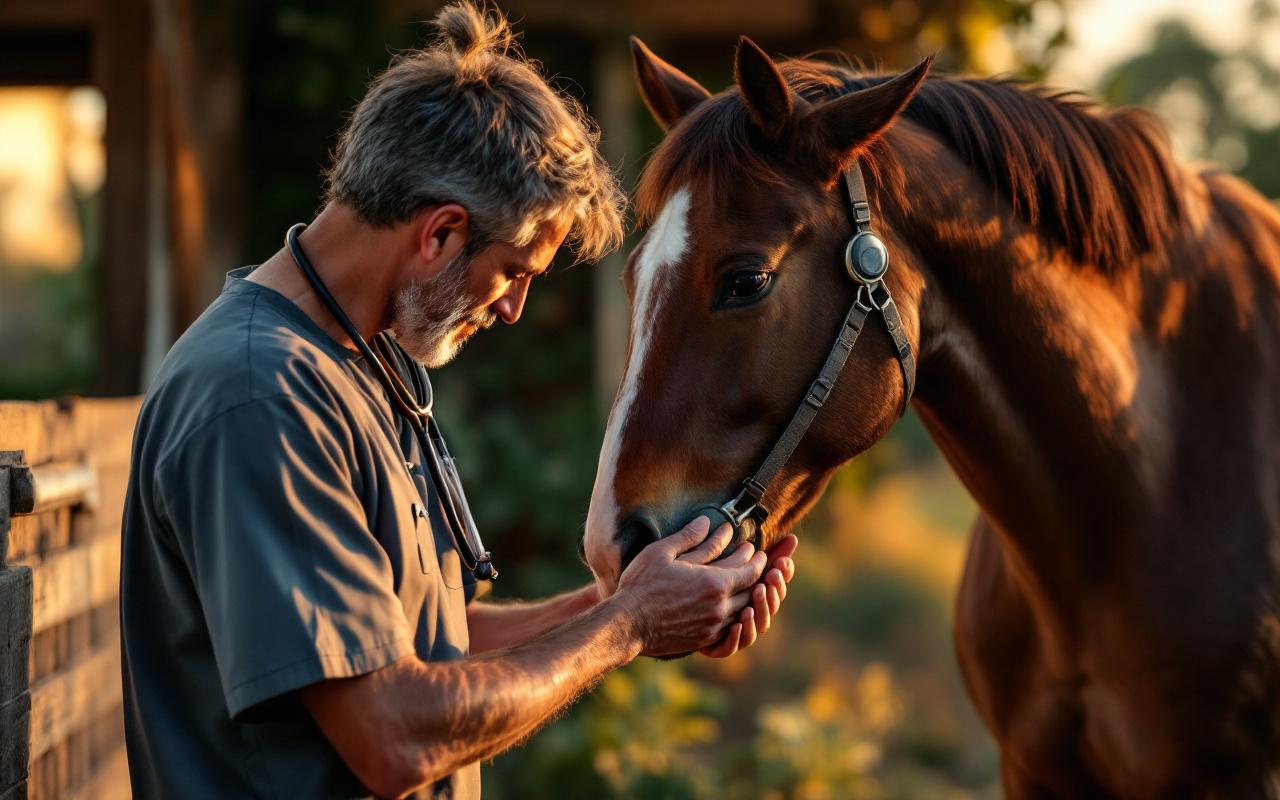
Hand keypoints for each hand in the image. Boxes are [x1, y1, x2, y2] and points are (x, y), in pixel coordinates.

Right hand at [613, 516, 766, 656]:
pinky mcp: (704, 640)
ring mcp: (712, 627)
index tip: (758, 550)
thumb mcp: (662, 553)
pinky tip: (730, 607)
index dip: (756, 560)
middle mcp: (719, 607)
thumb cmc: (642, 586)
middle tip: (756, 563)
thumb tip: (707, 522)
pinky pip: (729, 627)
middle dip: (756, 575)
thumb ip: (689, 538)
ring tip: (747, 584)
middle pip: (750, 591)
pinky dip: (735, 615)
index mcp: (713, 583)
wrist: (627, 625)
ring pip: (741, 610)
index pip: (749, 571)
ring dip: (747, 596)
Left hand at [699, 534, 797, 658]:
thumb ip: (752, 548)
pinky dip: (737, 636)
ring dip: (760, 610)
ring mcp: (735, 630)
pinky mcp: (716, 645)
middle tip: (771, 575)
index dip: (784, 574)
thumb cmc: (704, 580)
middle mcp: (750, 612)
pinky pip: (730, 646)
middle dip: (775, 589)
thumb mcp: (729, 561)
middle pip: (771, 604)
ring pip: (757, 626)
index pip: (778, 584)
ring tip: (757, 592)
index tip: (783, 561)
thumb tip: (793, 537)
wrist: (669, 607)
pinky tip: (737, 622)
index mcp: (756, 592)